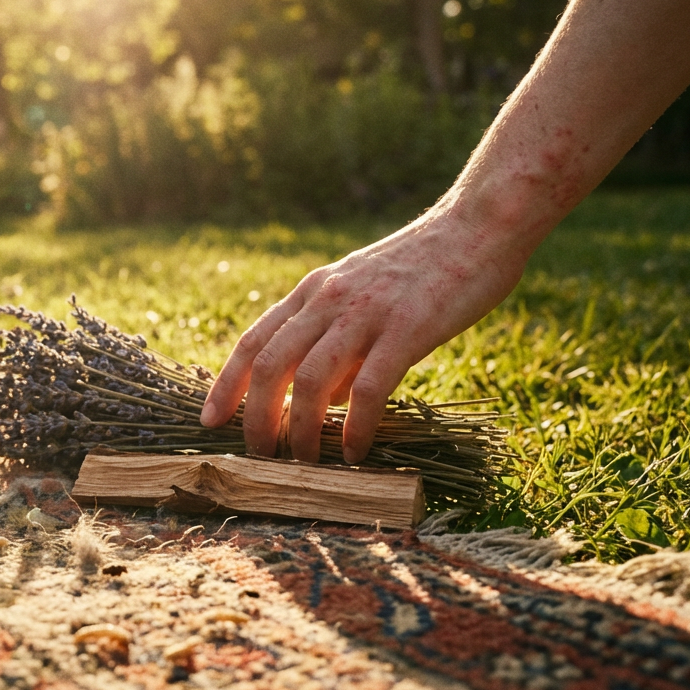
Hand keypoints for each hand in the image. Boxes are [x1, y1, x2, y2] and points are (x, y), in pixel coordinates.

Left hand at [199, 207, 529, 463]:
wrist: (478, 226)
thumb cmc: (423, 270)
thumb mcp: (361, 298)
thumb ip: (334, 344)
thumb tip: (318, 402)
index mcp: (312, 291)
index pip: (254, 341)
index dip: (226, 385)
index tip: (210, 421)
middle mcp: (328, 299)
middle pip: (270, 366)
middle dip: (257, 417)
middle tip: (258, 456)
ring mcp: (365, 312)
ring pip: (309, 380)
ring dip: (300, 428)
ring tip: (304, 463)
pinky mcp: (407, 327)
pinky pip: (368, 387)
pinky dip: (354, 426)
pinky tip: (354, 452)